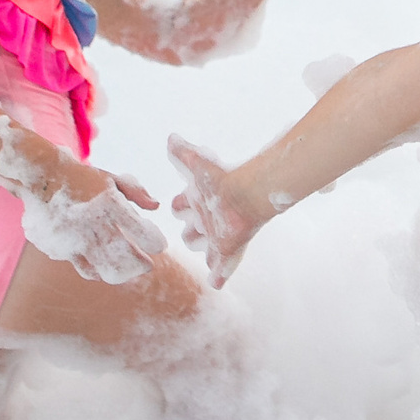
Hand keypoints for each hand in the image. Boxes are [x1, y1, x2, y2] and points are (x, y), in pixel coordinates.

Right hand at [19, 172, 169, 284]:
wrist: (38, 176)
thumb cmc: (81, 177)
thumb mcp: (111, 179)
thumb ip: (136, 192)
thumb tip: (156, 207)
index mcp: (110, 204)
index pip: (144, 234)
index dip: (156, 243)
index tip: (158, 245)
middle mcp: (93, 224)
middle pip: (127, 260)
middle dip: (141, 266)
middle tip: (147, 266)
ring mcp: (74, 239)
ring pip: (106, 271)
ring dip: (120, 274)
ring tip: (126, 270)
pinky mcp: (58, 249)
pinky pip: (84, 269)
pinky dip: (97, 270)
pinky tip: (102, 265)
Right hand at [168, 134, 262, 287]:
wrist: (247, 194)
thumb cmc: (222, 177)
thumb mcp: (197, 163)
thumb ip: (183, 152)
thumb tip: (171, 137)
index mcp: (199, 199)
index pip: (181, 207)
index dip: (179, 206)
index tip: (178, 206)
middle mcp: (208, 219)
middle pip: (193, 232)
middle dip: (192, 234)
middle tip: (193, 233)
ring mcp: (218, 236)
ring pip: (207, 250)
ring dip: (207, 254)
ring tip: (209, 257)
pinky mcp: (228, 250)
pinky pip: (221, 267)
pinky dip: (218, 275)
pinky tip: (216, 282)